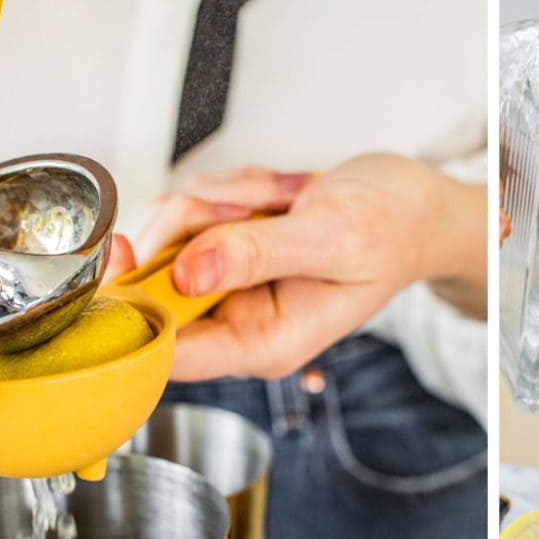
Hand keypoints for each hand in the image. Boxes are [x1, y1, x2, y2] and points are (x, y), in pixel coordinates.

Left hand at [111, 154, 485, 381]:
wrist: (414, 206)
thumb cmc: (392, 229)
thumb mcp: (334, 237)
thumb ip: (258, 254)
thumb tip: (186, 273)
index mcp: (264, 342)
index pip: (166, 352)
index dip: (129, 306)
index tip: (124, 253)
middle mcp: (238, 320)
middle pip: (155, 281)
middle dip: (193, 224)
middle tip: (249, 207)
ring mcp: (227, 283)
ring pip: (168, 234)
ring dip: (217, 199)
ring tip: (279, 200)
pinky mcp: (222, 248)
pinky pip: (189, 207)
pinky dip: (228, 186)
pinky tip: (274, 195)